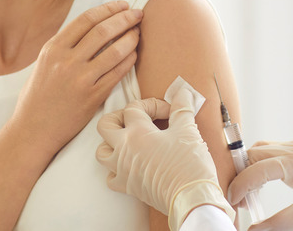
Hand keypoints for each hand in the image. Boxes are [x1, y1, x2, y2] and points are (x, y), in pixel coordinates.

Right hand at [11, 1, 142, 155]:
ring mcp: (80, 79)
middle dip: (125, 18)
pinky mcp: (92, 97)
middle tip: (138, 14)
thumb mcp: (44, 63)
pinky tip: (135, 54)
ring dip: (131, 38)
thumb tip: (94, 26)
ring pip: (115, 50)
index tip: (123, 5)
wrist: (33, 130)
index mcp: (53, 48)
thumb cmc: (38, 96)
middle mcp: (66, 61)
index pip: (87, 19)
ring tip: (139, 32)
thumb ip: (65, 45)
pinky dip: (129, 60)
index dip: (109, 9)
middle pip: (104, 30)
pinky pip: (118, 73)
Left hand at [96, 86, 234, 230]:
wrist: (191, 198)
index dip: (153, 104)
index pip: (134, 107)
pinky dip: (116, 170)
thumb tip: (183, 93)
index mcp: (137, 132)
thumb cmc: (189, 164)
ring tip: (129, 140)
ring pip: (102, 152)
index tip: (170, 111)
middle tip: (137, 118)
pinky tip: (131, 165)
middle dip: (119, 116)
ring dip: (111, 143)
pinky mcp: (128, 186)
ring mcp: (122, 169)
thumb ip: (182, 109)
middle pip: (105, 125)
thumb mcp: (188, 130)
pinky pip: (110, 177)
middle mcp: (124, 149)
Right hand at [228, 139, 292, 230]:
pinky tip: (257, 185)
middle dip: (241, 175)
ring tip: (246, 194)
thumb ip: (275, 225)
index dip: (243, 183)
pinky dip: (257, 167)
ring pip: (258, 151)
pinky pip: (267, 153)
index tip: (233, 200)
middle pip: (255, 154)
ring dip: (247, 170)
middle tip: (237, 199)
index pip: (260, 167)